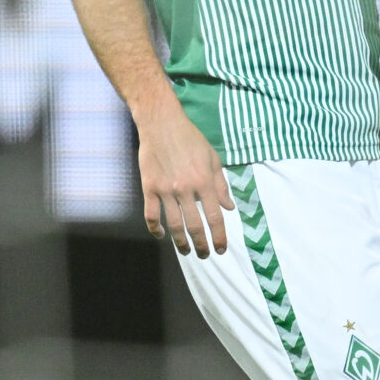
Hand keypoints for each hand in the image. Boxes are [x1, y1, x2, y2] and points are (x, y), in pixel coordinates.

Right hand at [136, 105, 234, 257]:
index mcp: (205, 181)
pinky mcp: (149, 187)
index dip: (220, 236)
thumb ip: (221, 185)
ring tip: (186, 252)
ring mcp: (166, 190)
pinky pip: (151, 215)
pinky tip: (161, 235)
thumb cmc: (191, 139)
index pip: (215, 217)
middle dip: (202, 245)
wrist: (162, 124)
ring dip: (181, 243)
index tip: (222, 249)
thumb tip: (229, 208)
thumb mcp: (213, 158)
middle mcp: (186, 189)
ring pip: (174, 225)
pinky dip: (155, 229)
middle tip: (205, 255)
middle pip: (195, 226)